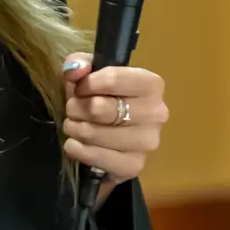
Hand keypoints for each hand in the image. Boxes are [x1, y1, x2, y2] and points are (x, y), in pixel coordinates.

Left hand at [61, 52, 167, 190]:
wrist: (111, 140)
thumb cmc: (103, 100)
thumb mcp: (90, 76)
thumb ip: (80, 64)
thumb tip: (75, 68)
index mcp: (152, 85)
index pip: (112, 78)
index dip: (86, 83)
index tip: (79, 89)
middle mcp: (156, 113)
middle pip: (99, 107)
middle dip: (76, 108)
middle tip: (73, 110)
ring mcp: (147, 142)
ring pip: (93, 133)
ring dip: (74, 128)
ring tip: (74, 125)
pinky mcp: (134, 166)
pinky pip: (93, 156)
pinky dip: (76, 149)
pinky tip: (76, 144)